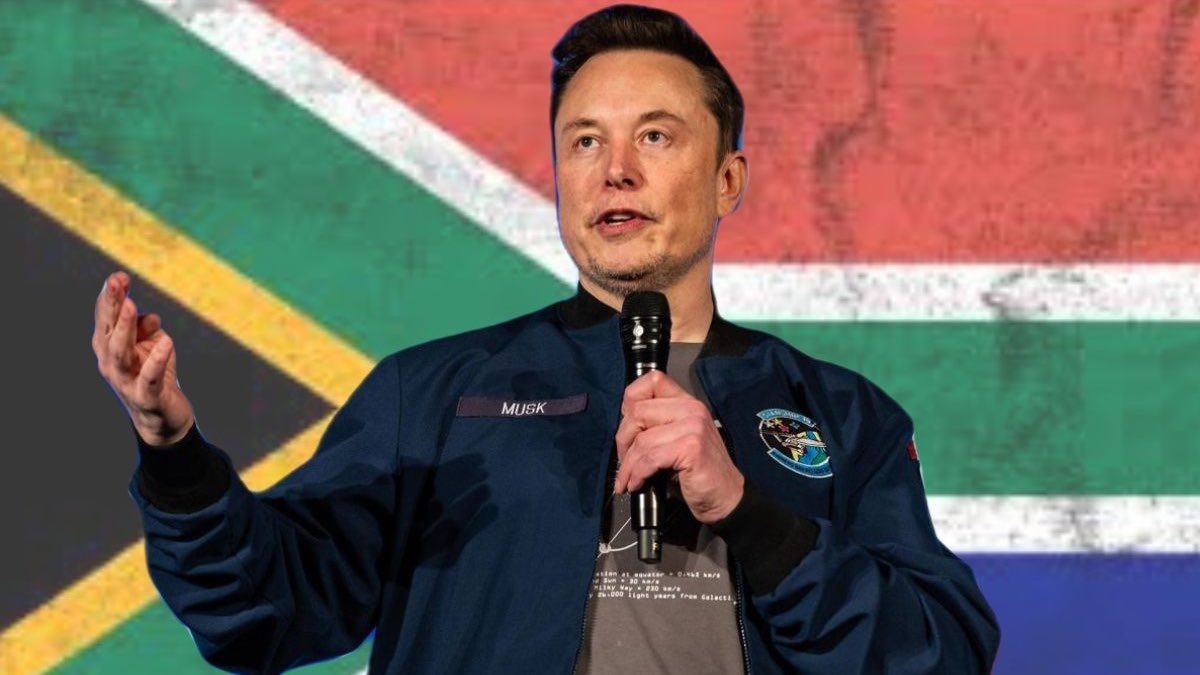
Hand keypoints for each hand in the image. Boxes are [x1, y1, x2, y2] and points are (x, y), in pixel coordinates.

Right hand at [92, 271, 194, 446]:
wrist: (162, 419)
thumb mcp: (151, 347)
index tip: (118, 276)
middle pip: (109, 331)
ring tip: (133, 306)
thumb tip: (151, 317)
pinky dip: (156, 359)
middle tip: (118, 282)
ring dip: (126, 328)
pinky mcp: (146, 397)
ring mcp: (125, 381)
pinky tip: (166, 342)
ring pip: (120, 353)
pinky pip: (150, 377)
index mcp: (109, 347)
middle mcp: (111, 363)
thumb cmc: (154, 376)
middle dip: (112, 305)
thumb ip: (147, 330)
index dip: (110, 298)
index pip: (106, 319)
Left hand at [613, 370, 744, 523]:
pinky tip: (637, 484)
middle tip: (623, 462)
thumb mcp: (674, 442)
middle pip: (638, 411)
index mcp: (687, 403)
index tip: (626, 428)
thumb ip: (655, 428)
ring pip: (642, 439)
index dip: (630, 402)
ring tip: (628, 479)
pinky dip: (638, 474)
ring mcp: (693, 426)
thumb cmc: (696, 473)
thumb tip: (622, 430)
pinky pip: (650, 458)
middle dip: (623, 440)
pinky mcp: (692, 447)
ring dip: (628, 464)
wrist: (725, 498)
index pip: (653, 381)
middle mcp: (692, 409)